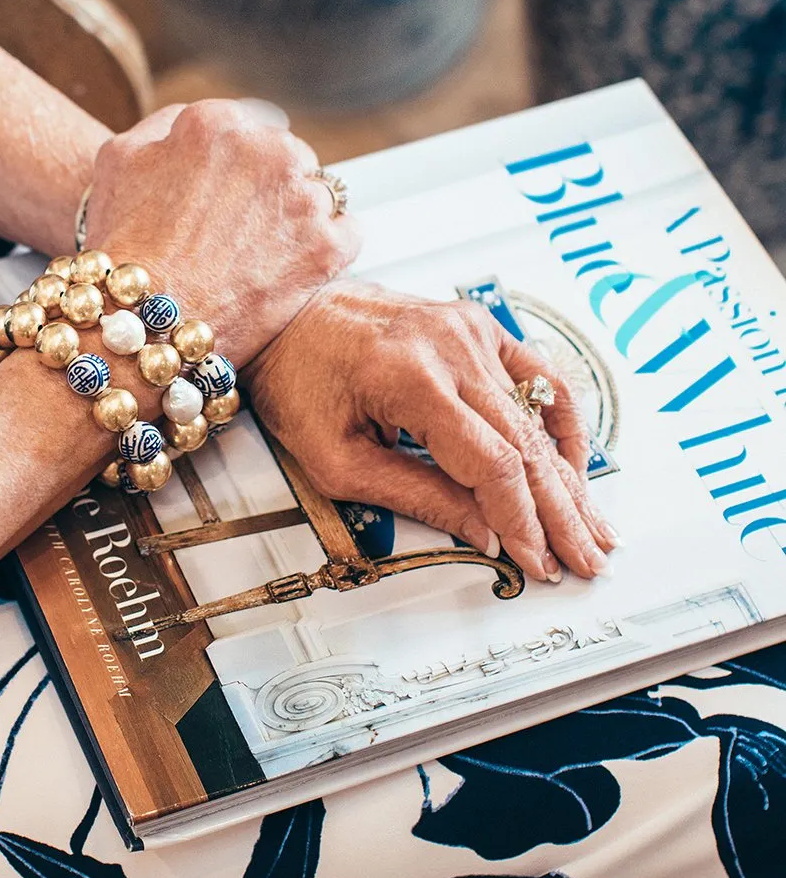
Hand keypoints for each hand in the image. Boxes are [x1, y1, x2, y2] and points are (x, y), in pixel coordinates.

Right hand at [83, 101, 360, 366]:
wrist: (147, 326)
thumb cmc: (124, 251)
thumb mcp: (118, 162)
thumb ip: (160, 127)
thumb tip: (190, 122)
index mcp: (217, 124)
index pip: (243, 130)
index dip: (229, 170)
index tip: (220, 199)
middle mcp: (268, 149)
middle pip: (286, 157)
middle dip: (268, 190)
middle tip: (240, 233)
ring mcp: (303, 198)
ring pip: (319, 192)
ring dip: (298, 217)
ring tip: (263, 255)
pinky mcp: (329, 246)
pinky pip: (348, 233)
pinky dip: (328, 250)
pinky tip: (294, 269)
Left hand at [245, 280, 618, 581]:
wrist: (286, 316)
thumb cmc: (298, 379)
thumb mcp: (335, 459)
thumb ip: (415, 495)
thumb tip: (480, 532)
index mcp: (413, 379)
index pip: (493, 464)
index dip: (522, 521)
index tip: (537, 561)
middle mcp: (450, 347)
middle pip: (526, 444)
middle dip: (559, 512)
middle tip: (585, 558)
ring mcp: (468, 330)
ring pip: (537, 415)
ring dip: (568, 475)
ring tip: (592, 523)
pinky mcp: (473, 325)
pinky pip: (535, 373)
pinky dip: (559, 419)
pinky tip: (572, 458)